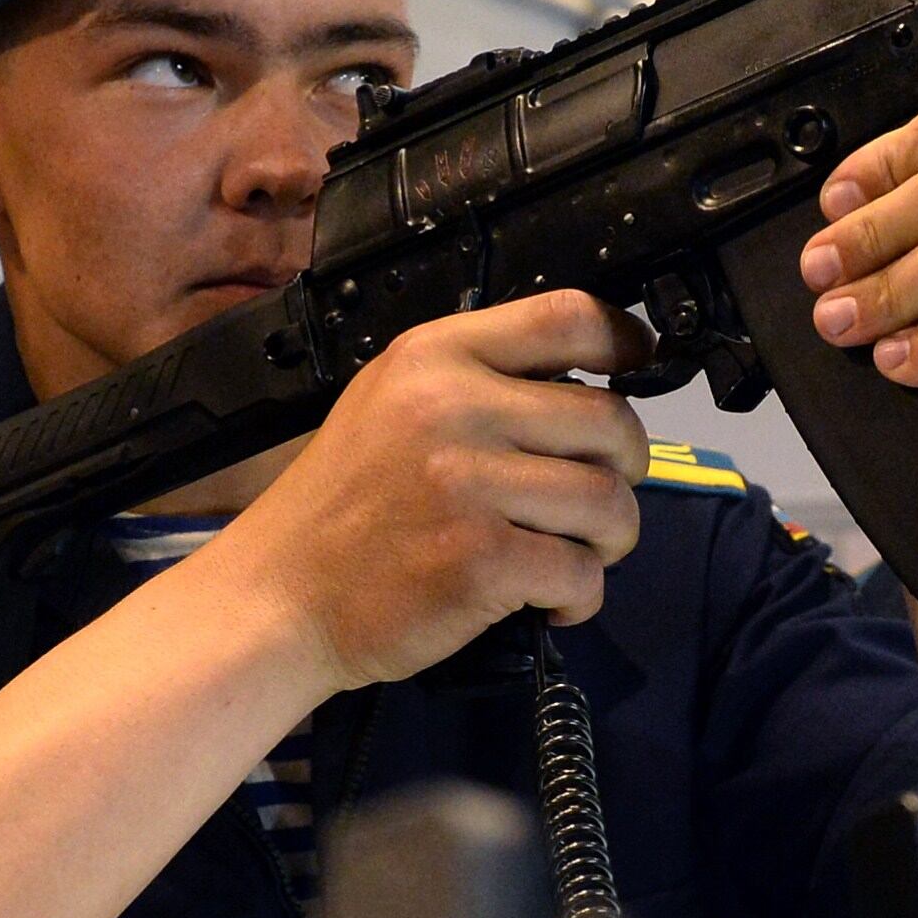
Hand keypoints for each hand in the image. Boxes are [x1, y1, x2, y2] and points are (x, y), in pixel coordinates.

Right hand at [217, 291, 650, 693]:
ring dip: (611, 538)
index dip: (626, 339)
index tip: (638, 366)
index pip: (568, 316)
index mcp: (435, 356)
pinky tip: (549, 600)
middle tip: (596, 500)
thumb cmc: (344, 504)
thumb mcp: (392, 403)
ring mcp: (469, 485)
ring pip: (610, 501)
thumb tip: (590, 381)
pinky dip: (580, 596)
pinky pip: (583, 572)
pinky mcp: (482, 561)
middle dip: (625, 468)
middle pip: (611, 420)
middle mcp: (455, 408)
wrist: (279, 595)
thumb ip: (479, 380)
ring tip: (573, 553)